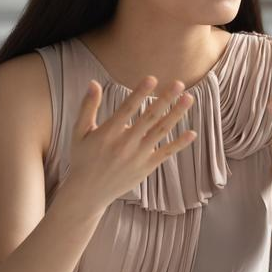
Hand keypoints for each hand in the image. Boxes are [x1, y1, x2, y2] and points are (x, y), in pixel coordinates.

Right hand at [62, 77, 196, 212]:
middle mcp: (125, 143)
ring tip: (189, 98)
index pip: (128, 109)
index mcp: (108, 132)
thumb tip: (93, 82)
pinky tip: (192, 132)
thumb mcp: (79, 132)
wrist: (87, 193)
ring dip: (176, 114)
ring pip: (161, 131)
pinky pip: (166, 152)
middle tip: (179, 83)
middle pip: (149, 117)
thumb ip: (88, 107)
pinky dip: (180, 143)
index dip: (140, 93)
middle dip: (165, 99)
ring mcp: (138, 156)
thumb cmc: (82, 158)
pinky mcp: (146, 167)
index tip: (152, 78)